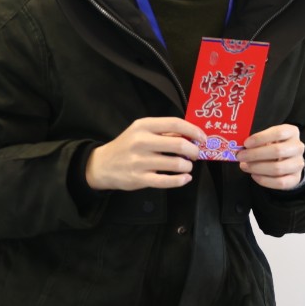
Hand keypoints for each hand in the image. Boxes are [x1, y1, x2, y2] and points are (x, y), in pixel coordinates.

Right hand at [85, 117, 202, 190]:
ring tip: (187, 166)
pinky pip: (167, 181)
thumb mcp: (140, 131)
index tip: (202, 137)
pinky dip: (181, 180)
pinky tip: (185, 178)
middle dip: (194, 151)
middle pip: (179, 145)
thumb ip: (163, 131)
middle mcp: (141, 142)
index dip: (193, 131)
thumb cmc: (127, 145)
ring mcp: (139, 162)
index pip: (175, 124)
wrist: (102, 165)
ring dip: (187, 166)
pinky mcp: (139, 179)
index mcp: (143, 126)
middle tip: (195, 154)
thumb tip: (192, 135)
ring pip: (176, 164)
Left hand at [239, 123, 304, 190]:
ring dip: (257, 168)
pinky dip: (264, 180)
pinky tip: (254, 175)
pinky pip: (279, 182)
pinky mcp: (295, 178)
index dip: (260, 138)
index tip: (246, 143)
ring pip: (278, 168)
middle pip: (278, 151)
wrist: (288, 160)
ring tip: (245, 166)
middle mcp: (298, 147)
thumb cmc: (274, 146)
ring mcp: (298, 163)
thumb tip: (242, 149)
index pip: (278, 133)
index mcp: (292, 132)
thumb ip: (257, 141)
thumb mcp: (268, 138)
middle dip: (255, 154)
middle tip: (240, 156)